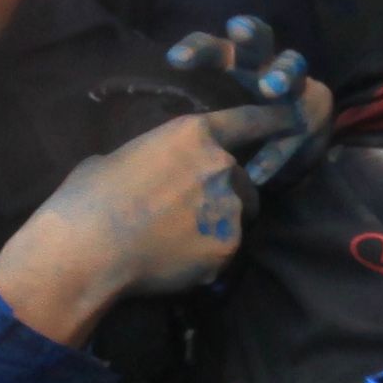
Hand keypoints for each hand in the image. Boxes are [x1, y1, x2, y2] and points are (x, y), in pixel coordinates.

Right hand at [0, 92, 324, 339]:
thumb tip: (150, 171)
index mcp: (193, 133)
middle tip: (188, 214)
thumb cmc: (88, 197)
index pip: (249, 120)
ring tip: (177, 241)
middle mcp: (221, 165)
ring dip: (218, 227)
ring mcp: (228, 208)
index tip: (296, 118)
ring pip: (237, 218)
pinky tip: (173, 263)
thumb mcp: (119, 158)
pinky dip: (207, 259)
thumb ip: (153, 158)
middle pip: (243, 180)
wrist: (87, 248)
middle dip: (225, 195)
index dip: (272, 120)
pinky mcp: (227, 248)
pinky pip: (225, 253)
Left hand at [165, 13, 328, 185]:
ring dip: (281, 73)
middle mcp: (263, 65)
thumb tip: (145, 146)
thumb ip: (189, 121)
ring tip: (271, 87)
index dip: (196, 49)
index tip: (175, 60)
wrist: (290, 141)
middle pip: (258, 39)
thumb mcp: (213, 116)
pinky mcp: (316, 104)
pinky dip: (277, 150)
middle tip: (238, 29)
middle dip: (249, 33)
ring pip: (291, 65)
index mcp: (235, 63)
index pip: (213, 48)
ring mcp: (294, 83)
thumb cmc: (238, 125)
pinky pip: (298, 124)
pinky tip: (260, 171)